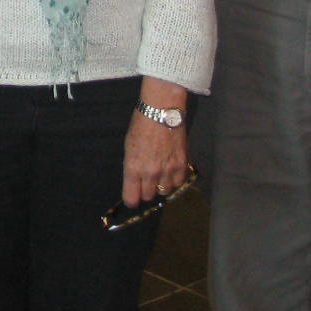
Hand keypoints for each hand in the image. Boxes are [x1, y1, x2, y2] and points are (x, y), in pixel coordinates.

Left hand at [121, 81, 189, 206]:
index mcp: (133, 168)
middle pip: (148, 196)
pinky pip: (177, 184)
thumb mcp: (129, 147)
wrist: (162, 111)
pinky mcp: (182, 166)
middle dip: (146, 190)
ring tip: (160, 172)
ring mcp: (167, 171)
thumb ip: (132, 167)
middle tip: (146, 179)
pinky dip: (174, 180)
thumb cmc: (141, 125)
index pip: (131, 198)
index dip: (131, 199)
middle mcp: (150, 173)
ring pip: (164, 192)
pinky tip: (170, 170)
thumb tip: (135, 182)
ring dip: (161, 185)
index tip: (132, 196)